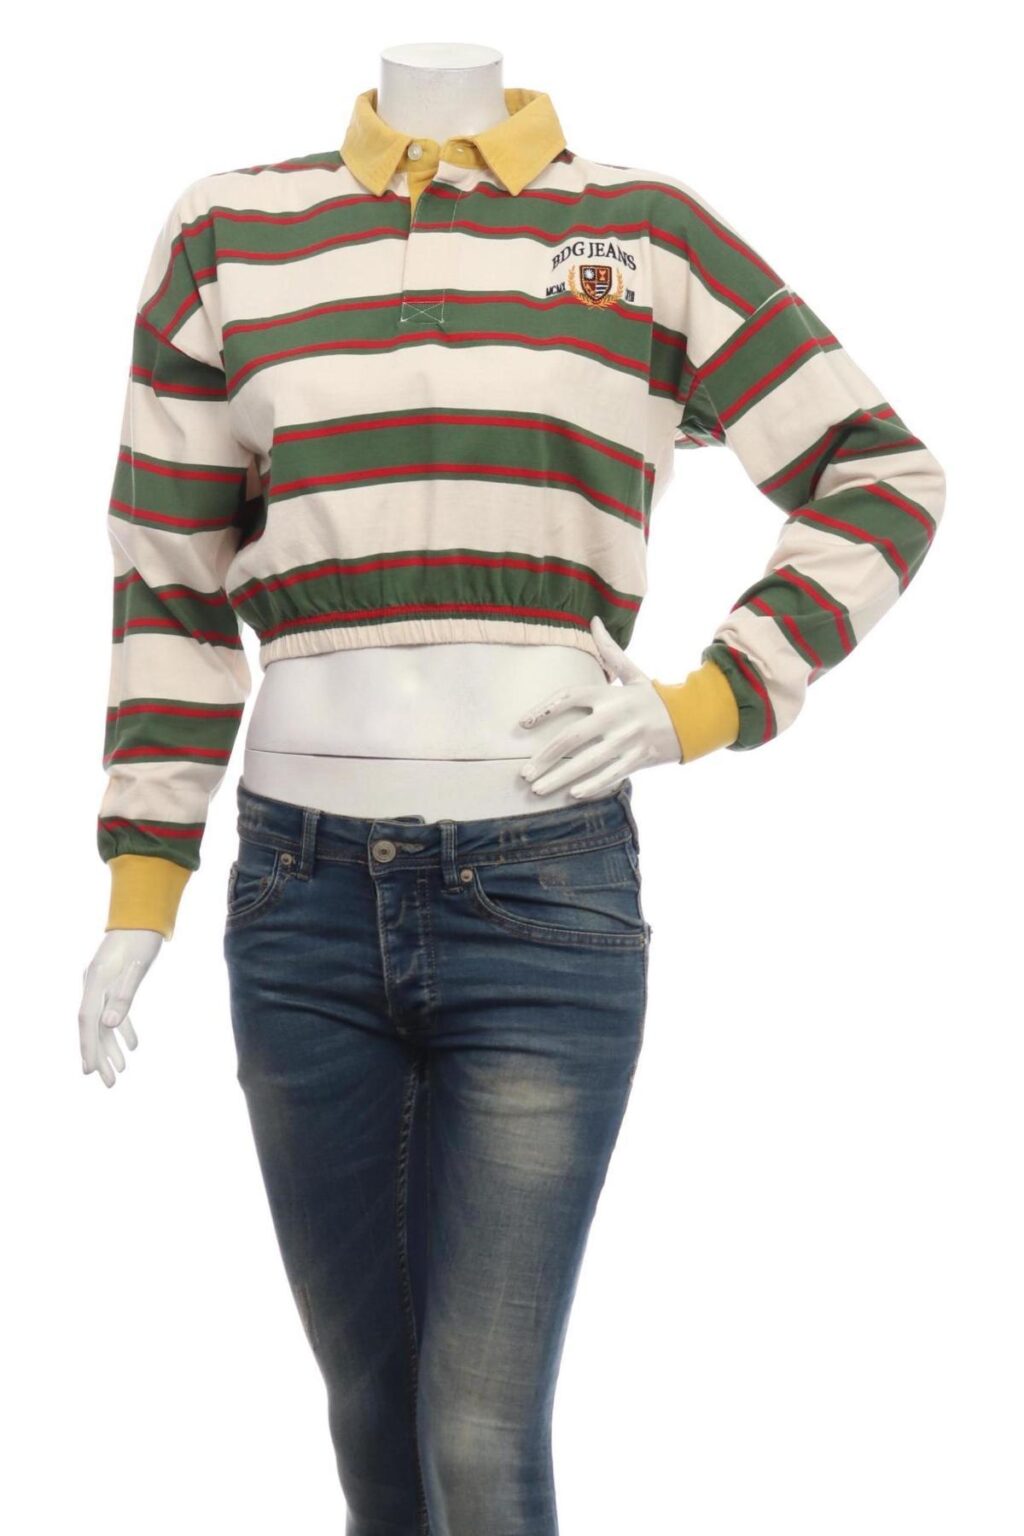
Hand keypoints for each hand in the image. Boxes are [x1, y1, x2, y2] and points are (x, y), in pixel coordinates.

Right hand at [79, 930, 162, 1087]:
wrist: (143, 914)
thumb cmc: (141, 939)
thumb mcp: (137, 967)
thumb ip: (123, 996)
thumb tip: (108, 1025)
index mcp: (96, 982)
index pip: (88, 1022)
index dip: (88, 1047)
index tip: (90, 1072)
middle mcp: (94, 985)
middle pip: (94, 1027)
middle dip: (100, 1056)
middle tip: (109, 1083)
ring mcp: (102, 984)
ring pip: (104, 1023)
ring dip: (111, 1047)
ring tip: (121, 1071)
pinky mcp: (114, 982)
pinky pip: (115, 1012)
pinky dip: (124, 1029)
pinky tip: (134, 1046)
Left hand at [518, 616, 681, 799]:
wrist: (693, 719)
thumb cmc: (655, 698)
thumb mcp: (634, 674)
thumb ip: (610, 652)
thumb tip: (594, 621)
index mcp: (610, 694)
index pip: (569, 696)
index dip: (544, 709)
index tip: (523, 723)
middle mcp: (616, 716)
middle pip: (572, 737)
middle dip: (545, 757)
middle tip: (524, 773)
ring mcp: (627, 740)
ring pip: (587, 762)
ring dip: (560, 778)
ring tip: (537, 790)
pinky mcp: (639, 759)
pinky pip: (611, 775)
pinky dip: (592, 786)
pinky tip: (572, 795)